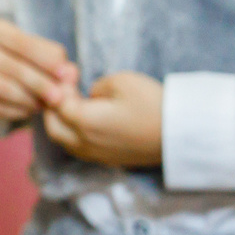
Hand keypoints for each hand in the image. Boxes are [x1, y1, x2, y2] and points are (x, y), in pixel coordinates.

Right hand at [0, 16, 77, 123]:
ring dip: (28, 100)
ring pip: (0, 88)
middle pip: (11, 67)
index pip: (21, 43)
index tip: (66, 74)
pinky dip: (13, 111)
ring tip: (45, 105)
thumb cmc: (1, 51)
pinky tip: (28, 111)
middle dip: (40, 84)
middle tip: (60, 98)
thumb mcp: (20, 44)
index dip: (46, 59)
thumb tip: (70, 73)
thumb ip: (47, 54)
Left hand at [43, 71, 164, 167]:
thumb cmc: (152, 104)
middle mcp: (85, 143)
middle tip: (67, 89)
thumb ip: (95, 87)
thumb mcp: (121, 81)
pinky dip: (73, 134)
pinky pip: (79, 148)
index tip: (73, 74)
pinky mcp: (109, 160)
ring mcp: (97, 155)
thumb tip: (89, 96)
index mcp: (84, 122)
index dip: (59, 86)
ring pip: (63, 141)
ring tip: (74, 103)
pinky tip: (86, 119)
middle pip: (52, 127)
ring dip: (61, 122)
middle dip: (52, 107)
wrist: (183, 133)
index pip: (56, 104)